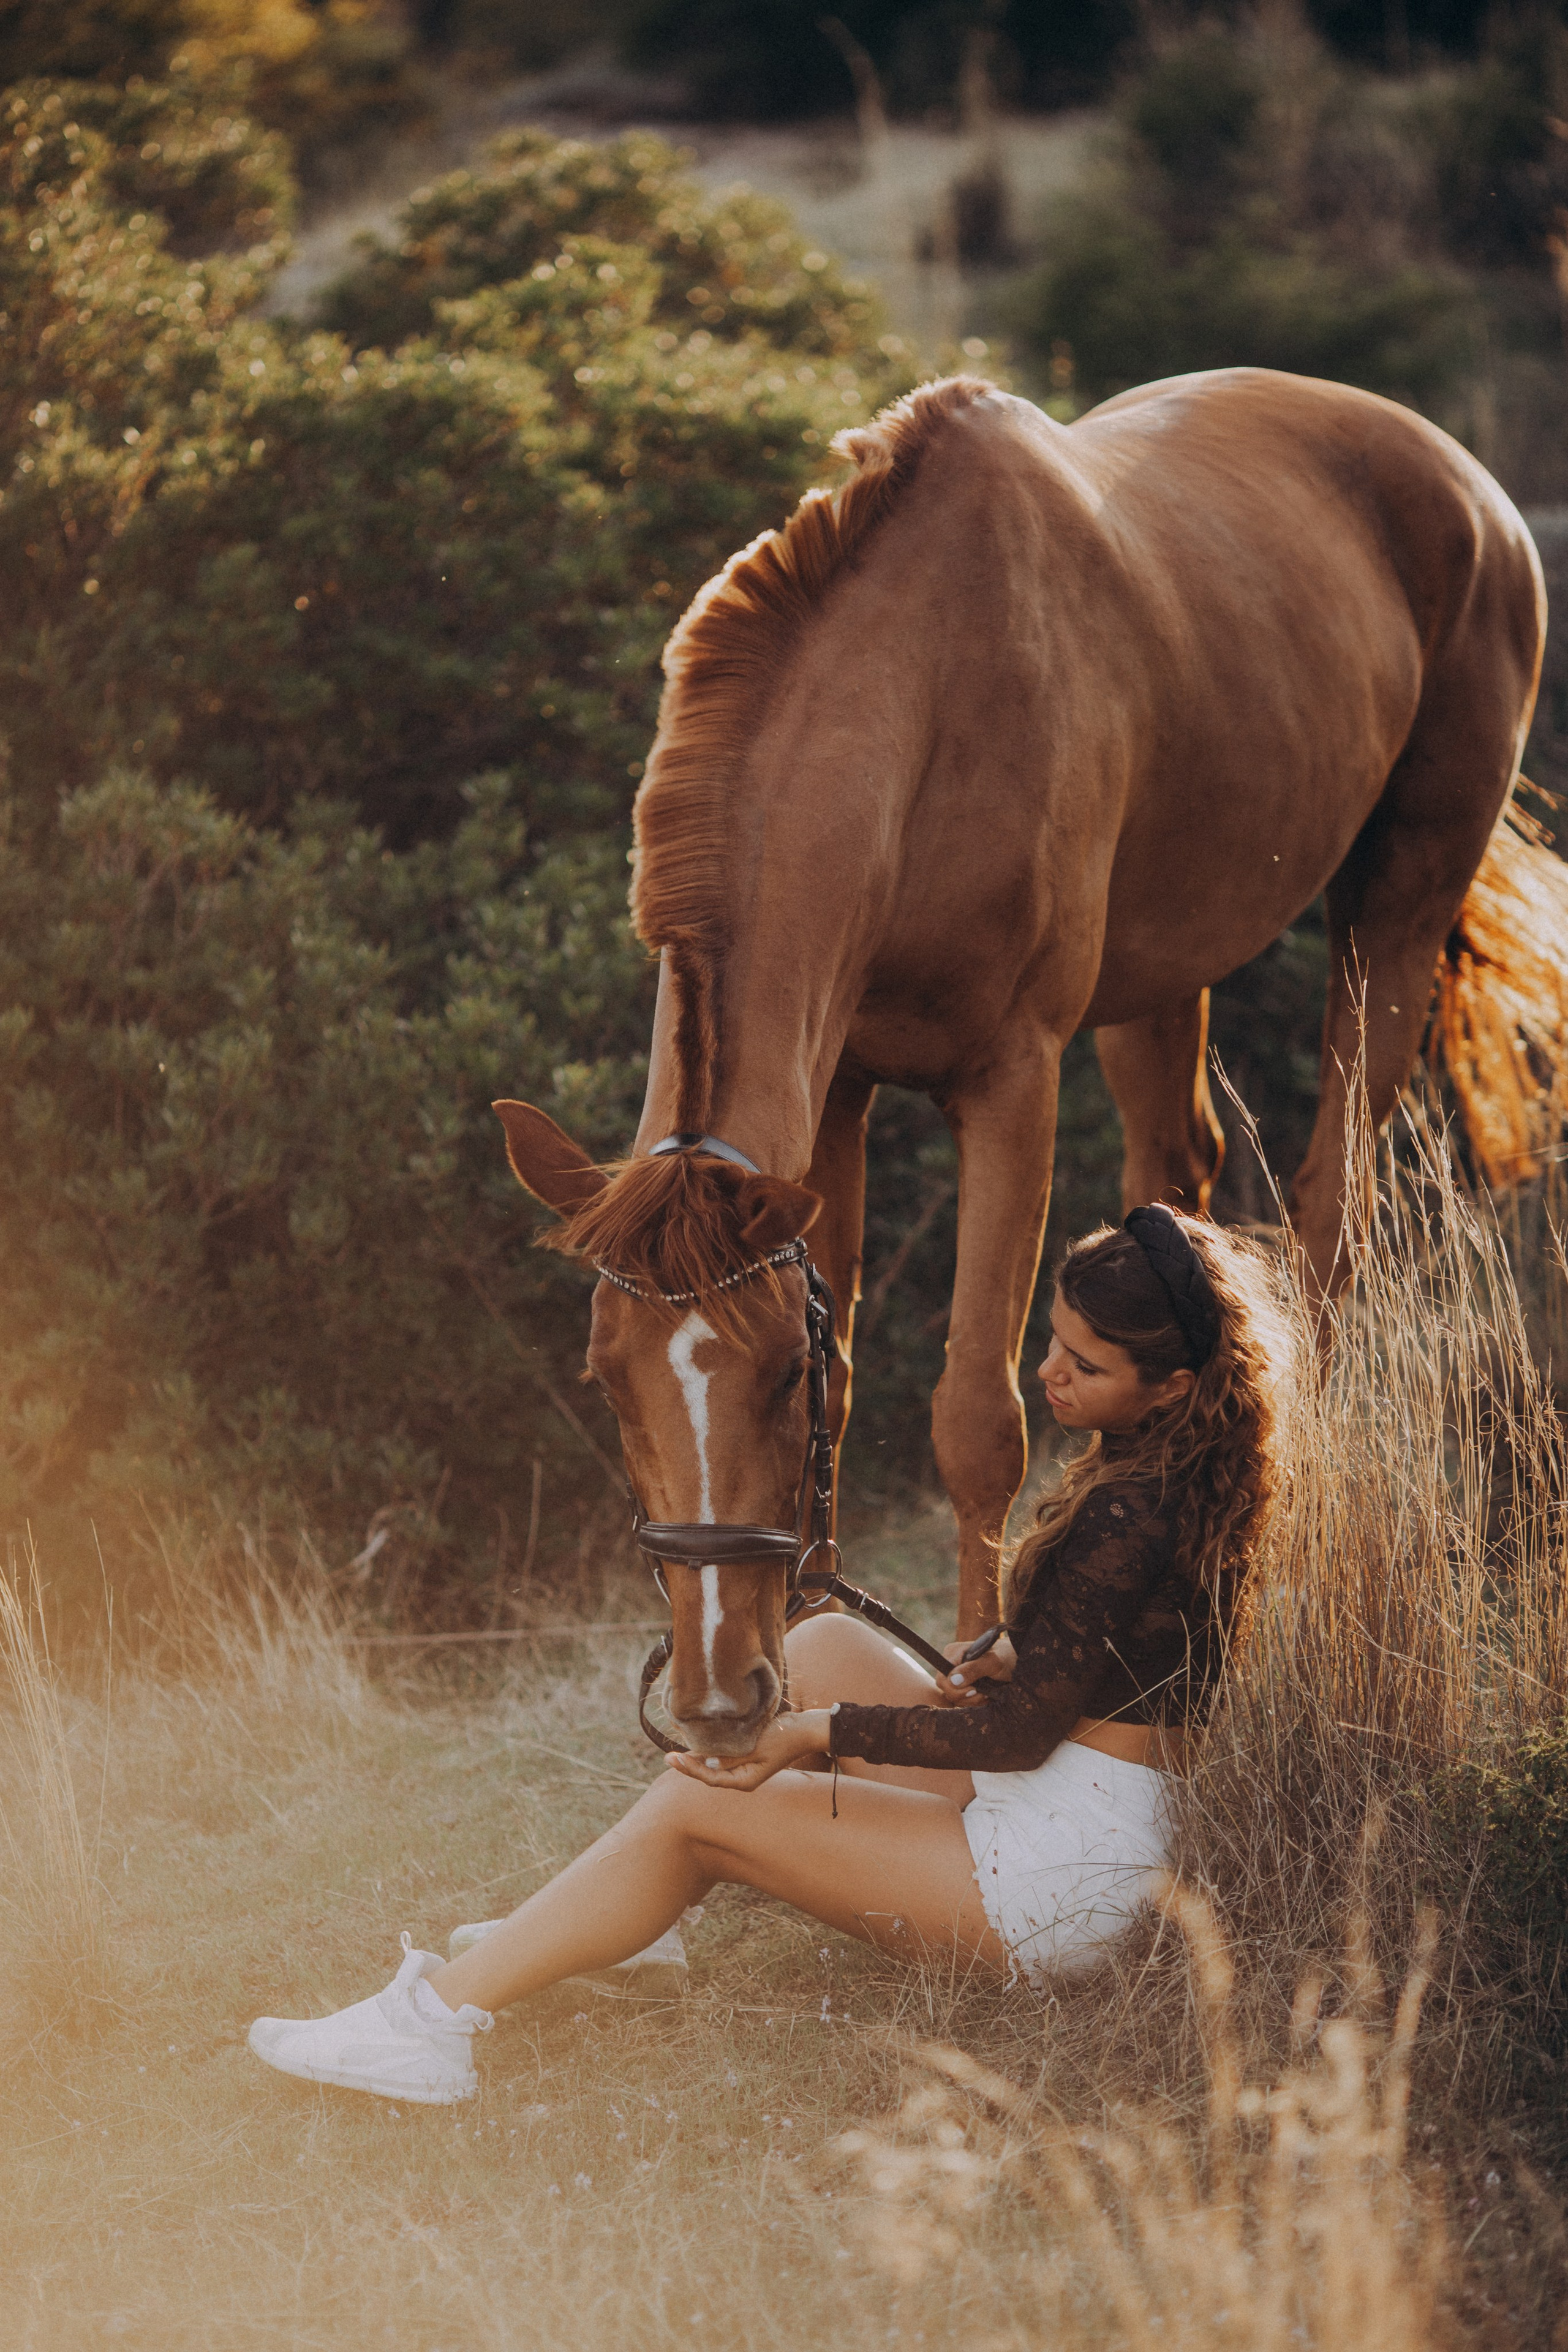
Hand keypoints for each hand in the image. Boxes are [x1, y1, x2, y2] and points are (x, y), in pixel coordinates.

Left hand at [665, 1708, 830, 1791]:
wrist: (805, 1729)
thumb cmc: (783, 1737)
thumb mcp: (755, 1747)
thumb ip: (730, 1756)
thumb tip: (708, 1762)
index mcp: (745, 1781)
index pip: (709, 1778)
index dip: (689, 1769)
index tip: (672, 1757)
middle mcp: (743, 1778)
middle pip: (709, 1775)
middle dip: (689, 1766)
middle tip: (668, 1757)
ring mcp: (745, 1769)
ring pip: (715, 1767)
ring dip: (698, 1760)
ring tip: (677, 1753)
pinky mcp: (747, 1757)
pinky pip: (723, 1759)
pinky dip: (709, 1753)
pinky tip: (698, 1746)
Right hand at [930, 1631, 1016, 1706]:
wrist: (1014, 1662)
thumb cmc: (1005, 1658)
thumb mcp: (992, 1663)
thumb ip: (973, 1669)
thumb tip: (953, 1680)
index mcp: (953, 1653)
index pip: (942, 1678)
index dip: (955, 1689)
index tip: (974, 1689)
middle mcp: (951, 1664)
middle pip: (946, 1690)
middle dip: (965, 1696)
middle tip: (982, 1693)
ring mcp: (955, 1676)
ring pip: (953, 1697)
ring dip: (971, 1700)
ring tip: (986, 1693)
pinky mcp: (961, 1685)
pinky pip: (960, 1700)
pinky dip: (973, 1702)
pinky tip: (984, 1695)